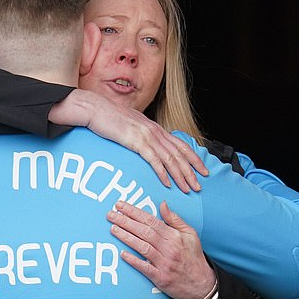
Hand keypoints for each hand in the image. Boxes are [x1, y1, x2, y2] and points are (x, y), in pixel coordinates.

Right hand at [48, 89, 207, 191]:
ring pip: (170, 159)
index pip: (181, 145)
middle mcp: (155, 131)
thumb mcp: (131, 127)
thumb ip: (142, 136)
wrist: (96, 110)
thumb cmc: (110, 119)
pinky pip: (153, 160)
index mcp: (156, 128)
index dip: (193, 158)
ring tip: (187, 188)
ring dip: (180, 175)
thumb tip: (147, 146)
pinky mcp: (136, 142)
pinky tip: (167, 183)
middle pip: (179, 154)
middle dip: (191, 171)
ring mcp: (147, 136)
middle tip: (199, 185)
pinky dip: (162, 173)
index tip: (202, 170)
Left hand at [107, 200, 215, 298]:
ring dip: (126, 237)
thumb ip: (174, 219)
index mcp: (175, 236)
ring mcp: (164, 264)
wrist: (201, 283)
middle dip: (126, 222)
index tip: (121, 206)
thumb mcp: (190, 234)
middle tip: (110, 214)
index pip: (151, 221)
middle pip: (144, 232)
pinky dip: (134, 261)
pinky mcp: (161, 278)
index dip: (134, 212)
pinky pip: (145, 268)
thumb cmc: (193, 257)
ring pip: (143, 247)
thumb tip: (162, 204)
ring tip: (113, 229)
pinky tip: (122, 254)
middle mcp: (169, 248)